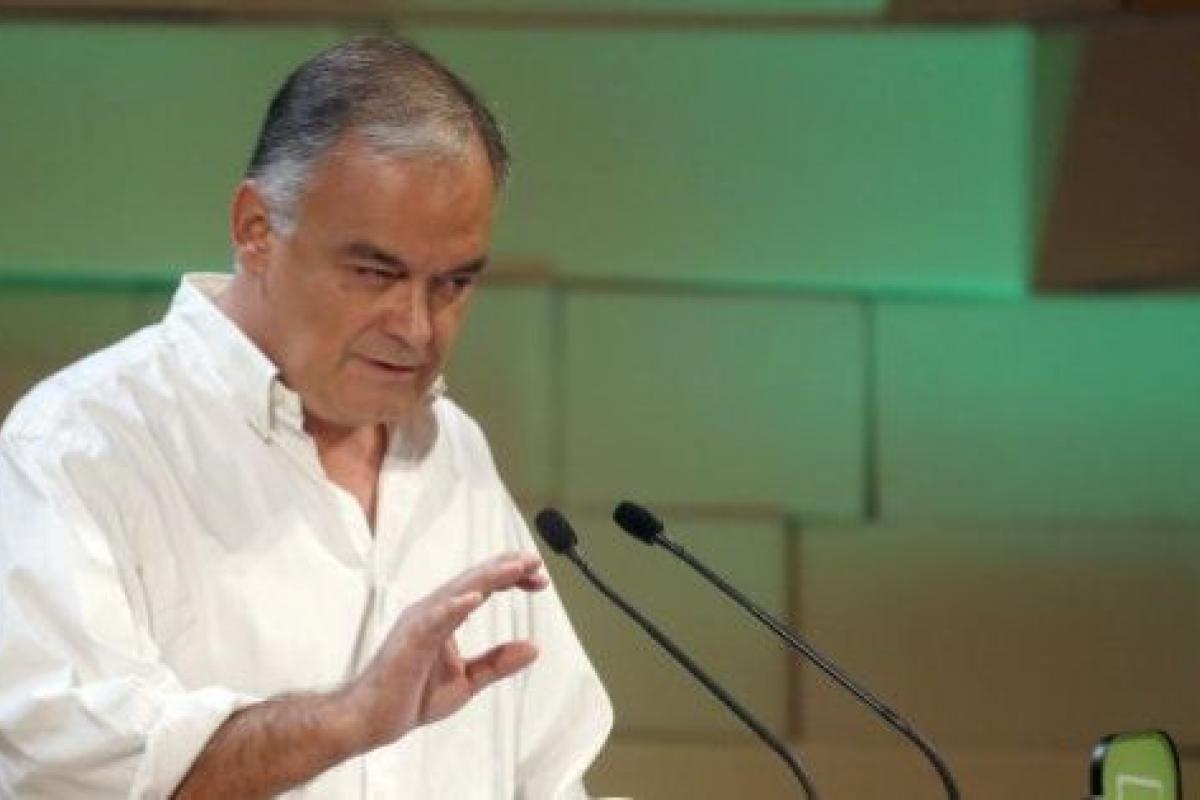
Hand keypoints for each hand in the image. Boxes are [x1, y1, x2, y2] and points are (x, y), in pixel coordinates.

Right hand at [345, 551, 548, 751]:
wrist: (371, 721)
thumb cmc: (411, 697)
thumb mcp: (466, 681)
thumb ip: (497, 663)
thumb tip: (534, 647)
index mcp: (445, 616)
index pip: (483, 587)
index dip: (512, 578)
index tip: (540, 579)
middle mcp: (432, 611)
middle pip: (474, 580)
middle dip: (507, 568)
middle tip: (536, 561)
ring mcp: (420, 623)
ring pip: (458, 591)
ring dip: (489, 577)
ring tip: (515, 568)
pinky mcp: (410, 641)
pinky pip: (435, 620)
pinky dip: (454, 606)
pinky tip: (475, 598)